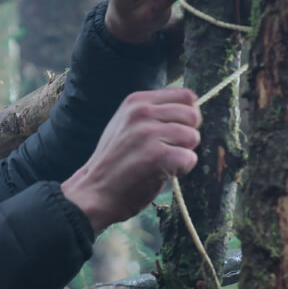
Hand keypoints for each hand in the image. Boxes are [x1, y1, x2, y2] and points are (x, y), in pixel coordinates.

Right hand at [61, 87, 201, 235]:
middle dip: (187, 135)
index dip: (187, 116)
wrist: (94, 192)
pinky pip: (190, 158)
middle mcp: (142, 113)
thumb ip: (154, 113)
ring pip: (193, 137)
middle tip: (167, 150)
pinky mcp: (156, 156)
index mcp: (136, 101)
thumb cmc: (115, 162)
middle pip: (193, 116)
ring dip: (183, 154)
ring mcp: (148, 134)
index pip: (186, 96)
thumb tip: (191, 108)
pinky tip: (161, 174)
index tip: (174, 132)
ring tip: (160, 162)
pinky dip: (181, 170)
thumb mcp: (127, 124)